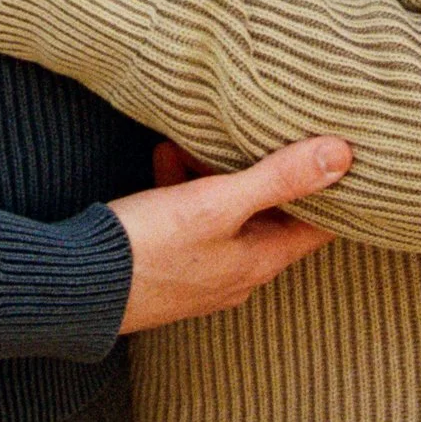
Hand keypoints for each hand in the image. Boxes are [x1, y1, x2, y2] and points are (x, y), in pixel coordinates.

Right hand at [111, 138, 350, 332]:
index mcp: (260, 262)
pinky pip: (190, 222)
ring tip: (192, 142)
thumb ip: (279, 177)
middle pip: (269, 216)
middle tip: (256, 132)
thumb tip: (342, 155)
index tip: (336, 155)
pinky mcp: (169, 268)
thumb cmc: (150, 248)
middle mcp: (238, 275)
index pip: (319, 227)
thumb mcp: (217, 202)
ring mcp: (202, 275)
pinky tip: (163, 161)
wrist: (78, 288)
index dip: (332, 191)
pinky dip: (183, 191)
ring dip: (215, 177)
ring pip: (226, 215)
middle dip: (262, 173)